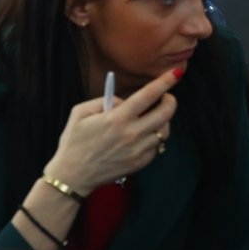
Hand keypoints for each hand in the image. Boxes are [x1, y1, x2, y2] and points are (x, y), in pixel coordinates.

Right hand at [43, 68, 180, 194]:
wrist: (72, 176)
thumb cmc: (74, 142)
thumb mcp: (80, 112)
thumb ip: (105, 100)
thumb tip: (125, 101)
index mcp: (117, 118)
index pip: (149, 95)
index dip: (165, 82)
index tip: (176, 73)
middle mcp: (132, 134)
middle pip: (166, 113)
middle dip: (170, 100)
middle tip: (165, 97)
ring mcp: (138, 150)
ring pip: (164, 131)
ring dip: (163, 121)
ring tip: (151, 118)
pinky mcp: (140, 163)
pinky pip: (156, 146)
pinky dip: (154, 138)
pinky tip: (142, 135)